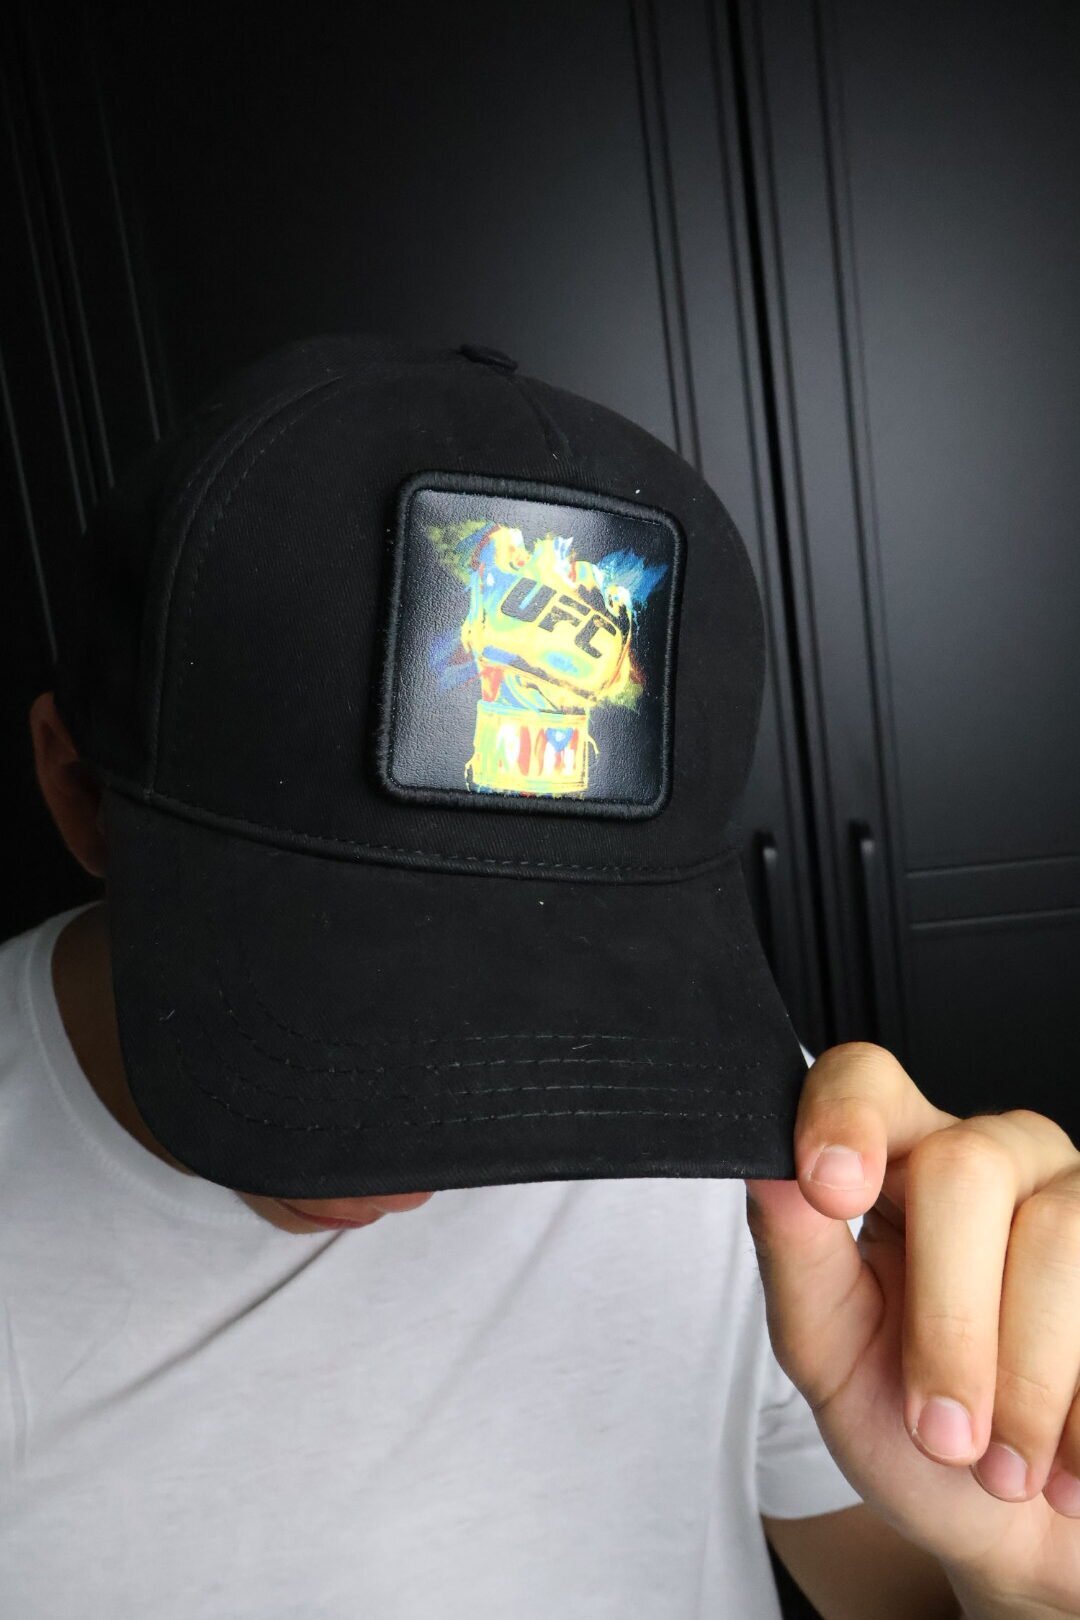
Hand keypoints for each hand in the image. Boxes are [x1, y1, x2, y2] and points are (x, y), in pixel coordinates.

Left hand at [744, 1042, 1079, 1613]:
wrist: (1021, 1528)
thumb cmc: (912, 1428)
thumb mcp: (831, 1356)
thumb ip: (797, 1260)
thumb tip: (770, 1171)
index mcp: (899, 1158)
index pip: (866, 1078)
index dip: (847, 1116)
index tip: (830, 1190)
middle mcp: (995, 1153)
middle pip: (965, 1169)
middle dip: (950, 1322)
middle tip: (942, 1435)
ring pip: (1058, 1239)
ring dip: (1026, 1383)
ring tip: (1006, 1467)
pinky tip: (1070, 1468)